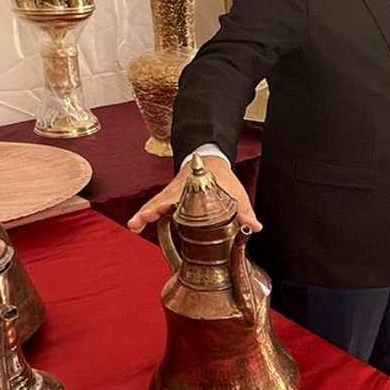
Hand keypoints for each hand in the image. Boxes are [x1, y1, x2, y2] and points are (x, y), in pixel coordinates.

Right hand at [127, 154, 260, 233]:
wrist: (210, 162)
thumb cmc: (222, 179)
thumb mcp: (236, 194)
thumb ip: (244, 212)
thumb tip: (255, 228)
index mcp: (197, 187)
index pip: (186, 195)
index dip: (176, 202)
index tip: (165, 207)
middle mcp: (182, 188)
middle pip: (165, 198)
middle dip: (154, 208)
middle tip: (143, 219)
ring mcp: (172, 192)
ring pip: (156, 202)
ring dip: (145, 213)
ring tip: (134, 225)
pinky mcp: (167, 198)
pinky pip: (154, 206)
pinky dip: (144, 215)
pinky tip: (135, 227)